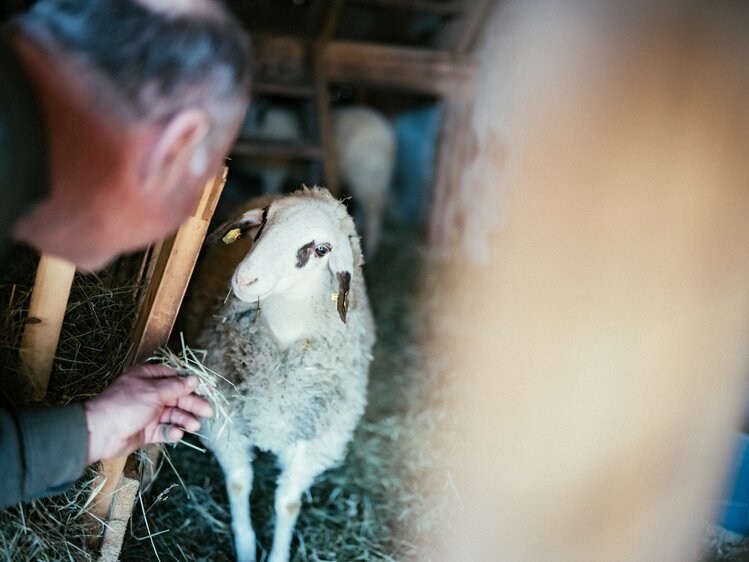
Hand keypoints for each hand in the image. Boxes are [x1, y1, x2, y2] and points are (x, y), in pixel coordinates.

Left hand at [82, 364, 212, 463]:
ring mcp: (149, 413)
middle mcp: (150, 394)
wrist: (100, 432)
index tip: (207, 390)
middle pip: (178, 397)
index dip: (191, 384)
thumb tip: (194, 379)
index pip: (175, 377)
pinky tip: (177, 433)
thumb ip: (176, 386)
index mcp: (149, 378)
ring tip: (194, 426)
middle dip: (193, 404)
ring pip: (173, 414)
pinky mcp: (147, 430)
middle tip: (208, 412)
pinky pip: (164, 430)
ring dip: (185, 419)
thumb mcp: (154, 391)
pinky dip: (172, 431)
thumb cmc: (124, 405)